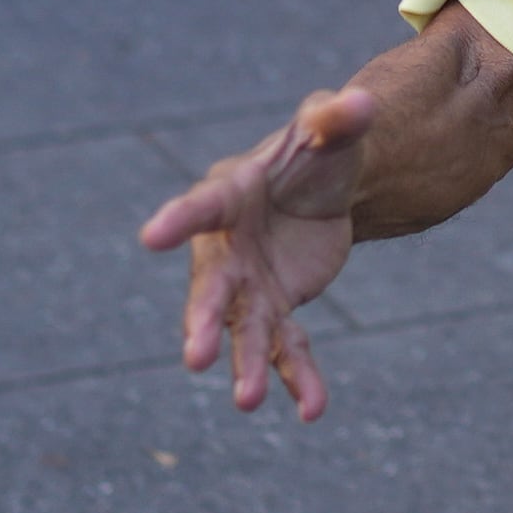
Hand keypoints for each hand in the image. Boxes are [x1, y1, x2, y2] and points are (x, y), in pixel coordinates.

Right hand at [139, 85, 375, 418]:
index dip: (177, 220)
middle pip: (212, 289)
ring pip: (244, 330)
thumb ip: (336, 119)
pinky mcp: (277, 309)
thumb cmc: (313, 150)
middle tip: (196, 356)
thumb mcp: (329, 129)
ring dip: (245, 365)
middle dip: (205, 322)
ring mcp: (248, 285)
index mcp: (228, 194)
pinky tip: (312, 409)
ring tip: (248, 401)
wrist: (324, 186)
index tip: (151, 236)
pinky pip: (286, 348)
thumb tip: (361, 103)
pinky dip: (298, 378)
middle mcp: (227, 248)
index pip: (200, 206)